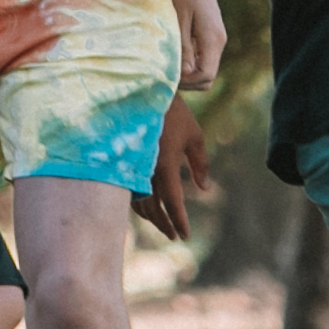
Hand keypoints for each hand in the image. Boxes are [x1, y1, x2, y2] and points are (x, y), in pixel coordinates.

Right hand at [132, 96, 212, 240]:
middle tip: (174, 236)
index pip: (173, 203)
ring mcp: (132, 167)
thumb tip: (204, 188)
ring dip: (150, 216)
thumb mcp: (194, 135)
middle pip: (153, 208)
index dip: (179, 221)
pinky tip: (145, 205)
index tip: (184, 235)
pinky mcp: (124, 162)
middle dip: (164, 224)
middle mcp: (146, 171)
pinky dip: (138, 202)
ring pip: (138, 202)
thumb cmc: (173, 113)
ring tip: (162, 223)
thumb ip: (200, 164)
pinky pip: (128, 190)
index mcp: (166, 166)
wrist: (140, 92)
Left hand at [171, 0, 224, 87]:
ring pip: (203, 67)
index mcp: (213, 40)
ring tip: (165, 64)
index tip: (168, 75)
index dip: (187, 82)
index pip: (206, 75)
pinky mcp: (209, 34)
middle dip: (187, 80)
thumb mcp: (179, 20)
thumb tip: (185, 74)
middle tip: (164, 73)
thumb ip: (183, 48)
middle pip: (207, 76)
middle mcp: (218, 41)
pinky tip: (172, 53)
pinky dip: (188, 61)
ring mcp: (215, 38)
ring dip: (186, 71)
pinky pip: (201, 56)